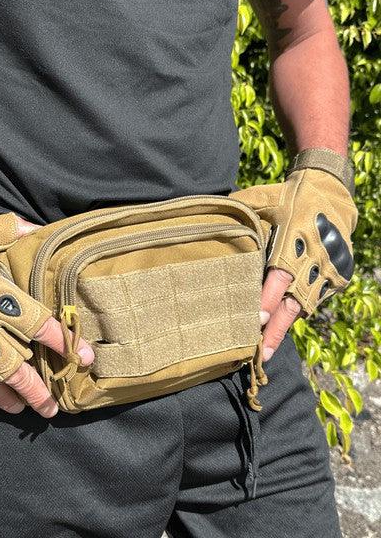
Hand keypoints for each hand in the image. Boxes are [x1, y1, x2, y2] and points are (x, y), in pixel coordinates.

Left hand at [231, 149, 357, 362]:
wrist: (331, 190)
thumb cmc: (288, 196)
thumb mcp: (261, 198)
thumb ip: (238, 213)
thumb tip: (207, 218)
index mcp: (293, 243)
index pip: (278, 278)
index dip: (266, 300)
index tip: (254, 319)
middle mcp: (312, 262)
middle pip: (292, 304)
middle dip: (275, 330)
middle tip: (259, 354)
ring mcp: (326, 271)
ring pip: (302, 307)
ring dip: (284, 328)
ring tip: (266, 350)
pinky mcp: (335, 276)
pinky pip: (313, 300)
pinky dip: (295, 315)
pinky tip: (279, 329)